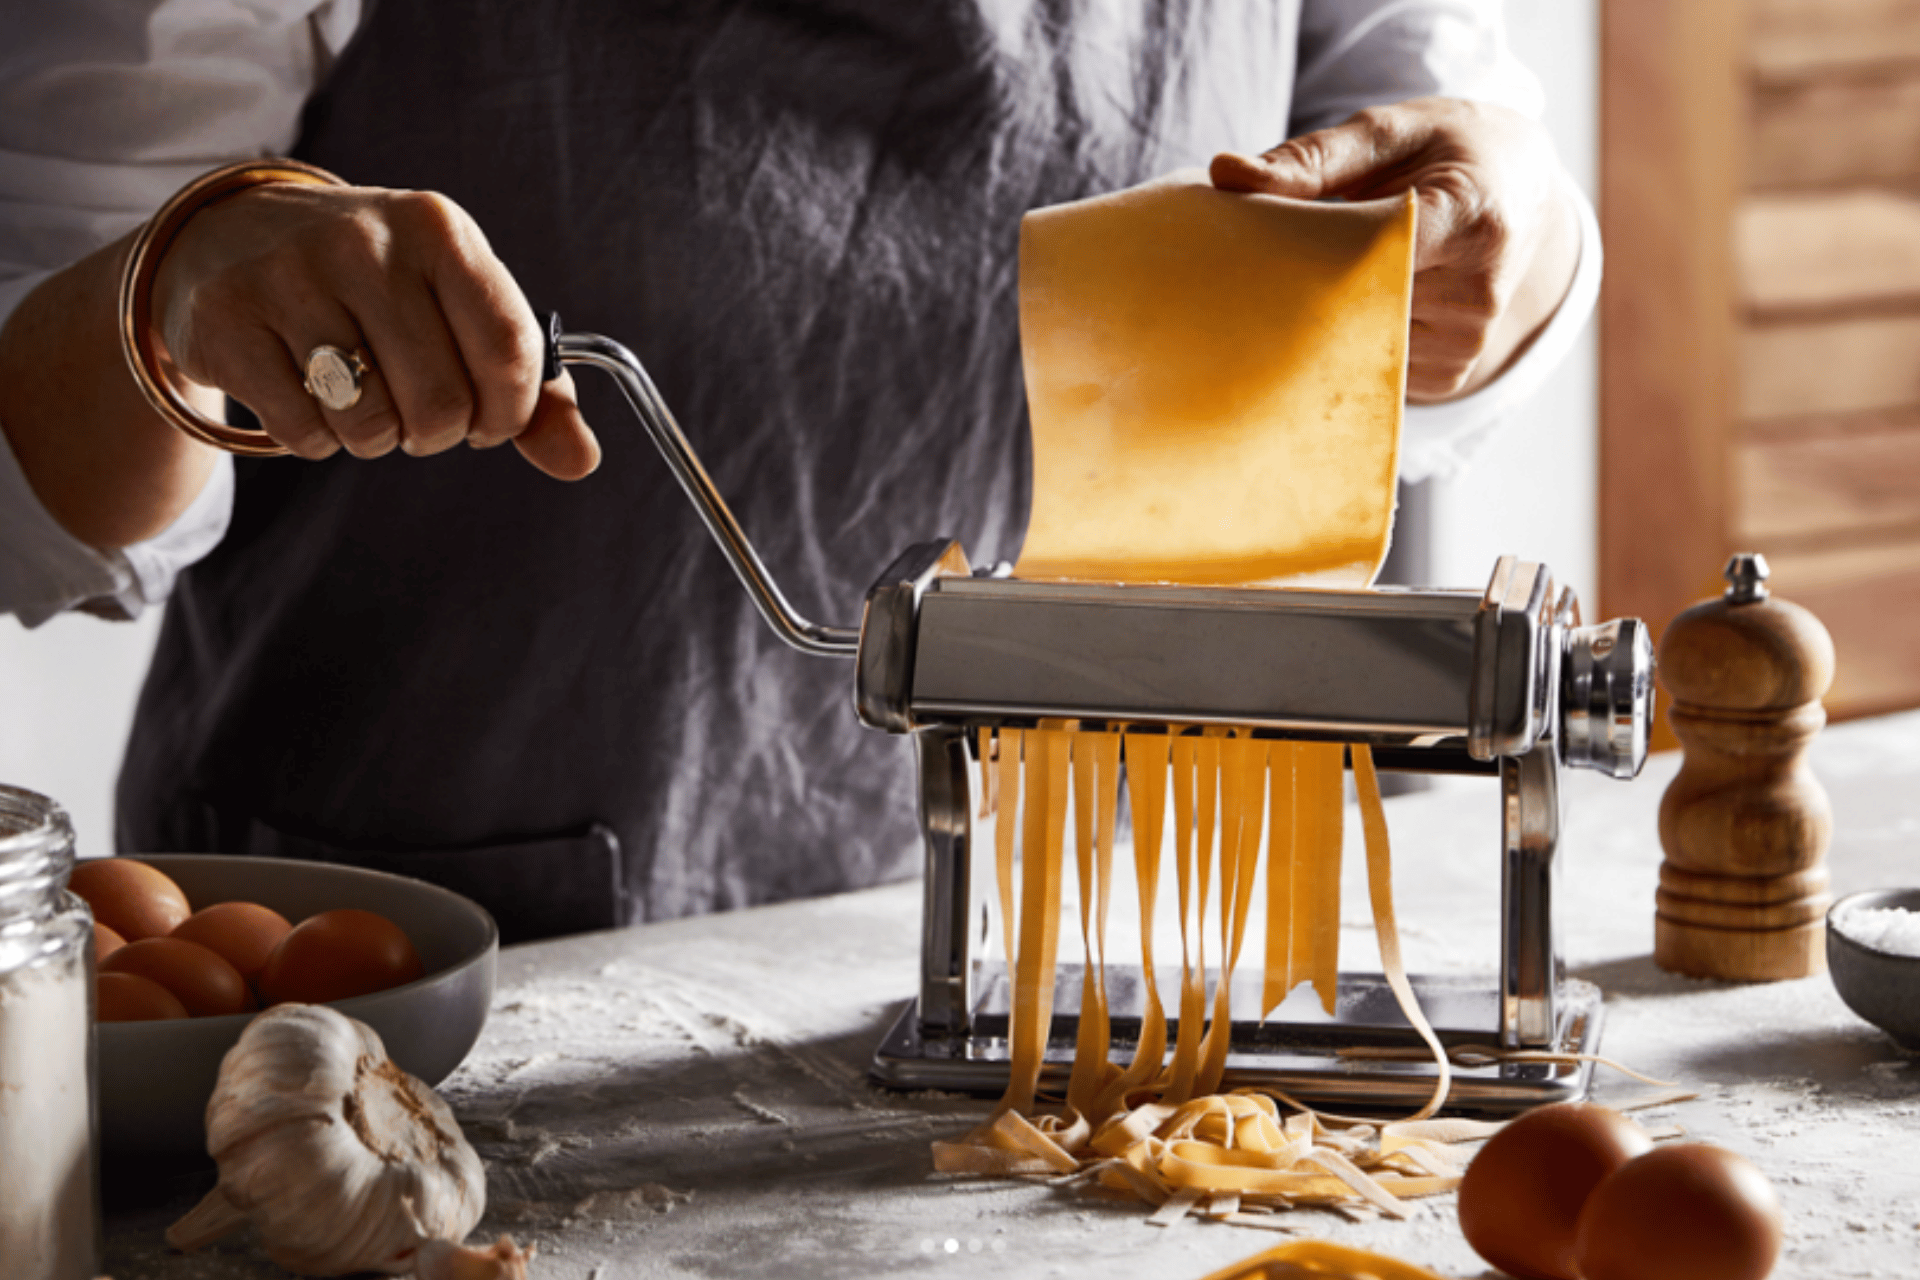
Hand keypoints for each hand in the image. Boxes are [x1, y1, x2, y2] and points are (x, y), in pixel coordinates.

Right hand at [149, 182, 598, 477]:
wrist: (236, 235)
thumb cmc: (376, 285)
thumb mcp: (457, 307)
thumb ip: (530, 388)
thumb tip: (581, 461)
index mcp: (439, 231)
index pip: (509, 348)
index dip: (510, 412)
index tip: (492, 423)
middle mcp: (365, 242)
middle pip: (442, 401)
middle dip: (438, 432)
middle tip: (418, 413)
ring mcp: (289, 276)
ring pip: (370, 422)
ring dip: (377, 438)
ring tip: (364, 402)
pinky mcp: (228, 320)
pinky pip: (305, 432)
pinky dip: (320, 439)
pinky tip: (311, 398)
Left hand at [1210, 97, 1577, 402]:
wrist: (1519, 190)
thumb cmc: (1445, 151)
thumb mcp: (1387, 132)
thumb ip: (1309, 158)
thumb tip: (1225, 172)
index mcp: (1471, 217)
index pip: (1377, 252)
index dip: (1312, 259)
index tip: (1260, 256)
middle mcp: (1478, 290)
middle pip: (1357, 308)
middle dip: (1302, 294)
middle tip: (1261, 272)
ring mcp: (1466, 341)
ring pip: (1358, 344)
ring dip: (1324, 321)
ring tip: (1322, 278)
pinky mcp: (1450, 374)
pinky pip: (1373, 369)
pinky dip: (1347, 342)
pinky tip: (1348, 309)